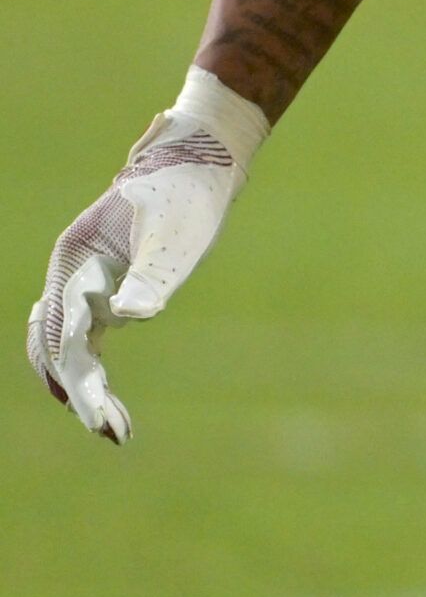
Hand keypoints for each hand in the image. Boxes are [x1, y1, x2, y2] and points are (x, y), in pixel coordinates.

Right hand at [26, 74, 267, 444]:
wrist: (195, 162)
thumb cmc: (186, 195)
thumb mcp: (176, 234)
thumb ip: (153, 273)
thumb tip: (132, 315)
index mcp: (77, 259)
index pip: (67, 332)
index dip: (78, 377)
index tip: (97, 415)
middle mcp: (70, 273)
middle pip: (60, 345)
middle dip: (81, 392)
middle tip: (111, 433)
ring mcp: (83, 283)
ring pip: (66, 346)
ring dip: (83, 389)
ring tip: (116, 430)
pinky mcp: (104, 290)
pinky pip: (85, 339)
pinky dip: (92, 371)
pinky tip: (107, 404)